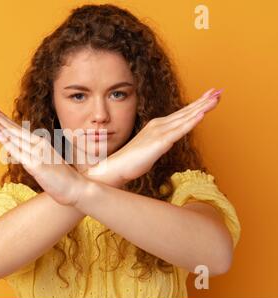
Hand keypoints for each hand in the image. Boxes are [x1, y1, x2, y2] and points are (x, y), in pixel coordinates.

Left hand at [0, 98, 86, 206]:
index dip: (1, 118)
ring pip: (13, 136)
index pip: (16, 128)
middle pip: (12, 127)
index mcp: (39, 143)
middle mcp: (38, 144)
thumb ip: (32, 156)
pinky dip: (8, 142)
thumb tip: (18, 153)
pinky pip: (19, 153)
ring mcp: (37, 154)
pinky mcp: (37, 165)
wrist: (77, 188)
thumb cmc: (61, 178)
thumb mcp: (44, 163)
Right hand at [87, 88, 223, 183]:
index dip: (196, 105)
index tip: (209, 97)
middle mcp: (159, 125)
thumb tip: (166, 144)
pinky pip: (180, 130)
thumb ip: (159, 144)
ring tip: (216, 98)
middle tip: (218, 92)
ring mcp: (160, 132)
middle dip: (203, 101)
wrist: (116, 166)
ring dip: (203, 107)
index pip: (181, 114)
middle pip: (186, 112)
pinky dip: (192, 121)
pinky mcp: (160, 142)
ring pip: (186, 118)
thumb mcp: (149, 149)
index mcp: (157, 126)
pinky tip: (203, 114)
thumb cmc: (131, 161)